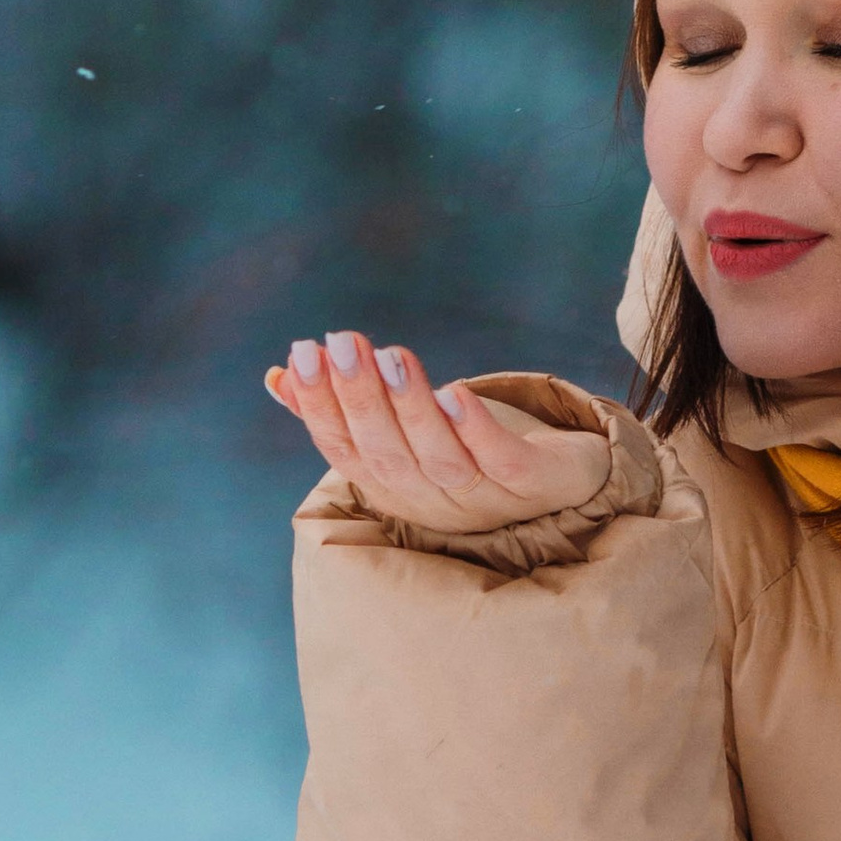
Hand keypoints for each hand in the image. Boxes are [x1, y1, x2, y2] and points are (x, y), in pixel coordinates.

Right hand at [265, 332, 612, 537]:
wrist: (563, 485)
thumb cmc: (467, 452)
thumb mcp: (401, 435)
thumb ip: (343, 411)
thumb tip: (277, 376)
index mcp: (392, 487)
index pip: (345, 449)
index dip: (321, 405)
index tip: (304, 352)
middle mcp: (431, 500)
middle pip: (387, 453)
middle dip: (361, 397)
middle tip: (344, 341)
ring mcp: (481, 497)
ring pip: (439, 457)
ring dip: (412, 408)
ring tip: (392, 355)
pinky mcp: (531, 484)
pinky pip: (502, 462)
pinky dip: (477, 430)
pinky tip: (457, 392)